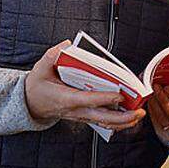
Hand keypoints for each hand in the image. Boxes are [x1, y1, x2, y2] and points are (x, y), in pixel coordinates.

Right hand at [25, 41, 145, 130]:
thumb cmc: (37, 86)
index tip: (119, 95)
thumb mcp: (40, 68)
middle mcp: (75, 110)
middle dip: (122, 117)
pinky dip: (117, 122)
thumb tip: (66, 45)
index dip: (104, 98)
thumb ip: (52, 55)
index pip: (87, 99)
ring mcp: (80, 115)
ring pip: (104, 123)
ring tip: (139, 115)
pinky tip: (130, 118)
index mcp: (65, 98)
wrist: (29, 103)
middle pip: (101, 117)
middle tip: (138, 111)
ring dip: (123, 122)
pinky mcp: (84, 116)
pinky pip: (102, 122)